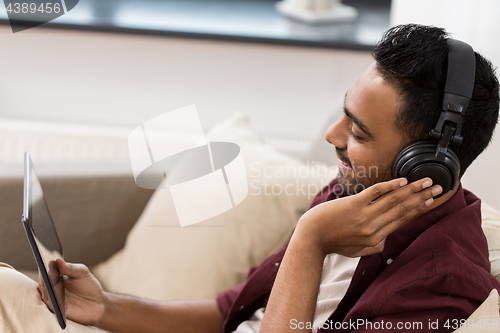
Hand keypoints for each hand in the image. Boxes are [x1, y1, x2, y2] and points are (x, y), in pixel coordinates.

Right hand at [38, 259, 105, 325]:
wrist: (98, 304)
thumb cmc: (88, 286)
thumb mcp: (83, 273)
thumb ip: (71, 268)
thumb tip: (58, 260)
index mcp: (56, 277)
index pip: (47, 271)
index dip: (44, 265)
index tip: (44, 258)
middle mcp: (52, 289)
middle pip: (44, 282)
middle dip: (44, 275)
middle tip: (46, 268)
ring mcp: (53, 300)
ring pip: (45, 293)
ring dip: (46, 286)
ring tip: (49, 278)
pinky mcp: (58, 311)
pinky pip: (51, 305)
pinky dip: (51, 299)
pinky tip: (54, 294)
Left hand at [295, 177, 441, 256]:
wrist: (311, 237)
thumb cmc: (334, 243)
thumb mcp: (357, 251)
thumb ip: (374, 246)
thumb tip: (385, 238)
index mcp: (376, 240)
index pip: (402, 220)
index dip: (419, 209)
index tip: (432, 200)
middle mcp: (374, 228)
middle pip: (403, 209)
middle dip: (423, 197)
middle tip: (439, 188)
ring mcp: (364, 215)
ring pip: (394, 200)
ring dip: (413, 190)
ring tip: (427, 181)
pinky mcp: (354, 204)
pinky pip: (376, 193)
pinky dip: (391, 186)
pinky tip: (403, 181)